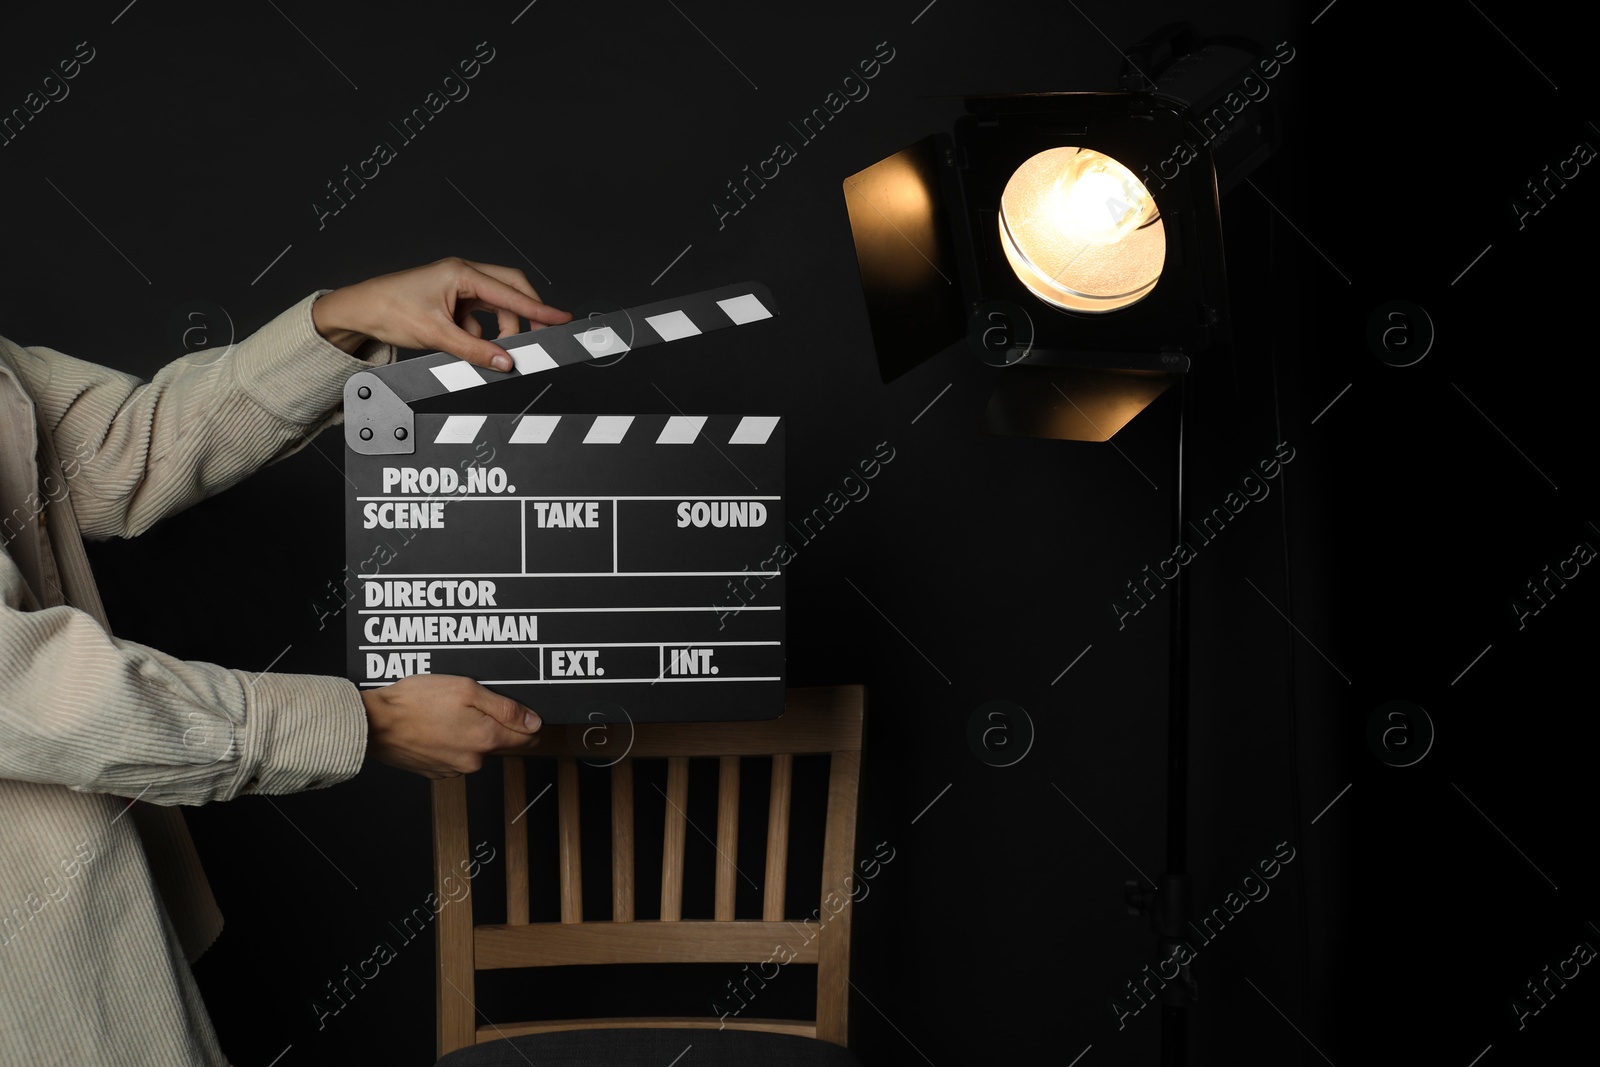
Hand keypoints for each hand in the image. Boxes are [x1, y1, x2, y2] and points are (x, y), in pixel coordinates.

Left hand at [312, 257, 571, 369]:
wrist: (359, 311)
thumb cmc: (389, 309)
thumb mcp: (436, 334)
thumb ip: (474, 349)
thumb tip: (504, 362)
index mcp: (461, 273)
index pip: (510, 292)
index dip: (539, 309)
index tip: (561, 319)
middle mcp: (464, 274)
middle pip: (511, 291)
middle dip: (524, 316)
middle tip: (535, 339)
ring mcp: (459, 287)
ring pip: (497, 306)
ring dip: (500, 330)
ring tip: (491, 352)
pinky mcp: (453, 300)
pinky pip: (480, 317)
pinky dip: (481, 334)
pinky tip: (467, 346)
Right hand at [362, 674, 540, 778]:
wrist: (375, 724)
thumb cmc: (415, 702)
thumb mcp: (467, 690)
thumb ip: (505, 708)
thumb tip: (534, 722)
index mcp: (486, 740)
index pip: (528, 738)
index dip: (528, 721)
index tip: (520, 709)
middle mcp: (474, 761)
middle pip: (502, 743)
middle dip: (496, 723)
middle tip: (473, 702)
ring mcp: (454, 769)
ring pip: (477, 748)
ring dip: (471, 731)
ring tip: (449, 710)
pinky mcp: (437, 771)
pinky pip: (456, 754)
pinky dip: (452, 740)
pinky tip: (437, 724)